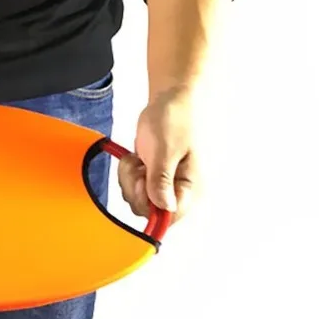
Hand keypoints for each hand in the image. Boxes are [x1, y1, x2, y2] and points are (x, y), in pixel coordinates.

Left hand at [118, 86, 197, 224]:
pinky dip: (128, 172)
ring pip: (137, 199)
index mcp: (190, 187)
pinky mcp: (152, 178)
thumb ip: (162, 180)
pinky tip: (137, 158)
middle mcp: (178, 190)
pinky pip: (132, 187)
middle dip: (135, 188)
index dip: (149, 205)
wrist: (169, 101)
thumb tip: (163, 208)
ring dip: (130, 178)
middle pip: (148, 210)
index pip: (169, 217)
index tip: (143, 182)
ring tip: (140, 158)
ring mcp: (164, 185)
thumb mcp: (165, 150)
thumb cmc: (174, 121)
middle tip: (140, 165)